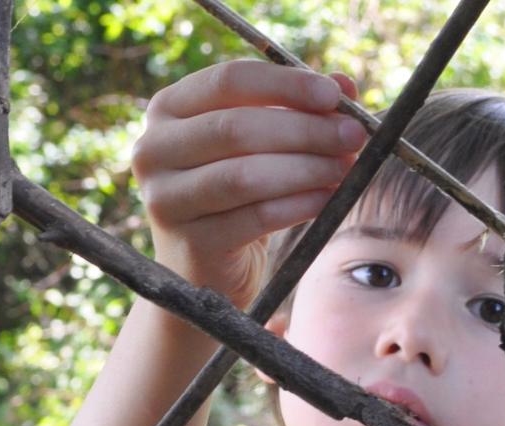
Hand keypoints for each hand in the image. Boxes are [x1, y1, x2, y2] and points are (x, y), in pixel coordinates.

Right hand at [131, 61, 363, 308]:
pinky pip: (255, 217)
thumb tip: (345, 85)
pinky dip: (298, 205)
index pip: (229, 81)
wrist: (204, 266)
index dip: (286, 85)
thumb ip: (296, 108)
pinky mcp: (190, 243)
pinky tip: (327, 198)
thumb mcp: (260, 140)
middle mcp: (153, 150)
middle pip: (236, 128)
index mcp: (167, 109)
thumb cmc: (234, 191)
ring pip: (244, 175)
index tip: (335, 95)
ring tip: (345, 167)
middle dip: (304, 129)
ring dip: (305, 168)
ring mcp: (164, 200)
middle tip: (352, 134)